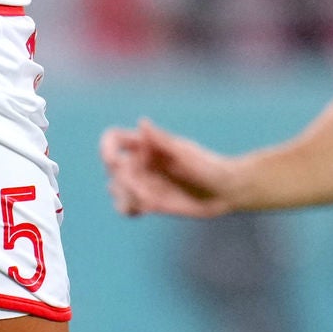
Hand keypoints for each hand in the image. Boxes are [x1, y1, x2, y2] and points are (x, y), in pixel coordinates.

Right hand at [101, 119, 237, 217]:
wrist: (225, 190)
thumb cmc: (209, 166)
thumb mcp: (185, 153)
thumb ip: (162, 140)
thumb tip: (142, 122)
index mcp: (146, 145)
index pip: (113, 139)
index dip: (106, 148)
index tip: (113, 161)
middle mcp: (141, 162)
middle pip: (113, 168)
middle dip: (123, 180)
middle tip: (143, 191)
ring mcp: (144, 182)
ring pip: (116, 189)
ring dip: (124, 196)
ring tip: (146, 201)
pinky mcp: (149, 202)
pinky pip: (127, 207)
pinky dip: (129, 209)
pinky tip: (145, 209)